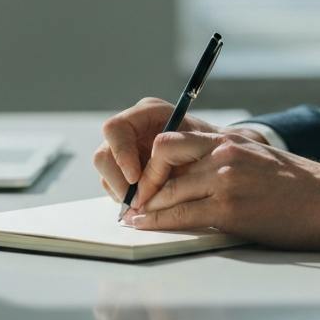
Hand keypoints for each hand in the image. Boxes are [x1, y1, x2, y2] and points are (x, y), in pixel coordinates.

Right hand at [94, 97, 220, 203]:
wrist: (216, 153)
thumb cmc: (208, 144)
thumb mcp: (195, 145)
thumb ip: (168, 157)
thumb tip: (146, 180)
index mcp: (146, 113)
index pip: (116, 129)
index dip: (121, 154)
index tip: (136, 177)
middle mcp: (131, 129)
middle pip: (103, 155)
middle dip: (119, 182)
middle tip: (138, 202)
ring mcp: (124, 149)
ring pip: (106, 174)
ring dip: (122, 193)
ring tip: (144, 206)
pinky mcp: (123, 168)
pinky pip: (113, 186)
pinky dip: (125, 199)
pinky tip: (145, 203)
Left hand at [121, 129, 319, 249]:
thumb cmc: (300, 184)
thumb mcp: (258, 157)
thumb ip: (226, 160)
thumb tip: (198, 174)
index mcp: (228, 140)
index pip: (171, 141)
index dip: (151, 161)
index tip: (144, 178)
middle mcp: (222, 155)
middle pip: (161, 163)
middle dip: (142, 184)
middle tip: (132, 200)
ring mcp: (224, 181)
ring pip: (166, 192)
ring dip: (145, 207)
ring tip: (132, 217)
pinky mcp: (229, 210)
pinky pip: (181, 216)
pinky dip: (157, 222)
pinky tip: (145, 225)